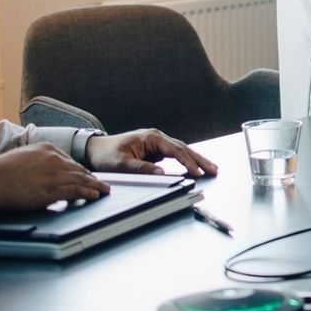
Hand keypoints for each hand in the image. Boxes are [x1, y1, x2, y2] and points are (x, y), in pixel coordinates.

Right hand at [0, 143, 108, 211]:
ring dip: (94, 186)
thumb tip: (44, 173)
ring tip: (103, 190)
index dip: (79, 170)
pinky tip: (94, 195)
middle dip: (90, 177)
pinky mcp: (51, 190)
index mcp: (46, 149)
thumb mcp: (22, 156)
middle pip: (78, 169)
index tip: (86, 175)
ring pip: (81, 179)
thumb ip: (37, 162)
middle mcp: (54, 159)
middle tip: (101, 183)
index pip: (69, 160)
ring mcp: (54, 174)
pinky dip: (87, 192)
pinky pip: (75, 191)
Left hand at [87, 128, 218, 177]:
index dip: (188, 161)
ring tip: (210, 169)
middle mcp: (157, 138)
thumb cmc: (107, 154)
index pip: (175, 149)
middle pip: (183, 148)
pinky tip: (195, 167)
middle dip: (199, 159)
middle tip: (214, 169)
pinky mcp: (156, 150)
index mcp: (151, 137)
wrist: (96, 149)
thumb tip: (162, 173)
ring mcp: (157, 143)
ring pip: (182, 151)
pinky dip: (186, 161)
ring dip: (196, 160)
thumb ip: (142, 168)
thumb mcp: (121, 164)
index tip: (197, 172)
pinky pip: (175, 155)